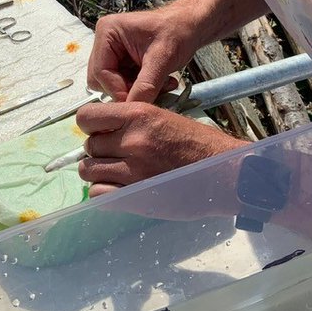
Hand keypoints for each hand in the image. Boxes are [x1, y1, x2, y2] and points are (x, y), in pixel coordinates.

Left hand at [76, 100, 242, 194]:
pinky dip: (104, 192)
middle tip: (116, 155)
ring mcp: (132, 170)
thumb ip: (132, 122)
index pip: (87, 116)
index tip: (100, 131)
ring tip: (116, 172)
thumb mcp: (164, 117)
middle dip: (99, 151)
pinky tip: (119, 188)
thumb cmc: (199, 144)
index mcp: (138, 114)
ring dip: (99, 172)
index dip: (90, 125)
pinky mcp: (135, 196)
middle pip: (89, 146)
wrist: (225, 173)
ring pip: (89, 171)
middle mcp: (131, 140)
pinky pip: (98, 194)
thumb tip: (103, 129)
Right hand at [87, 9, 200, 102]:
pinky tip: (159, 83)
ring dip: (135, 90)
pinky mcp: (121, 61)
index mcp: (107, 32)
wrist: (190, 27)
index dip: (117, 90)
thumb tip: (132, 109)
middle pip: (101, 79)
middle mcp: (104, 41)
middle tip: (150, 91)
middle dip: (126, 89)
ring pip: (112, 84)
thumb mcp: (162, 59)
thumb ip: (146, 85)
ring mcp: (112, 52)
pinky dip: (140, 88)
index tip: (138, 102)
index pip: (100, 72)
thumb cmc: (178, 32)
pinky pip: (122, 84)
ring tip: (159, 85)